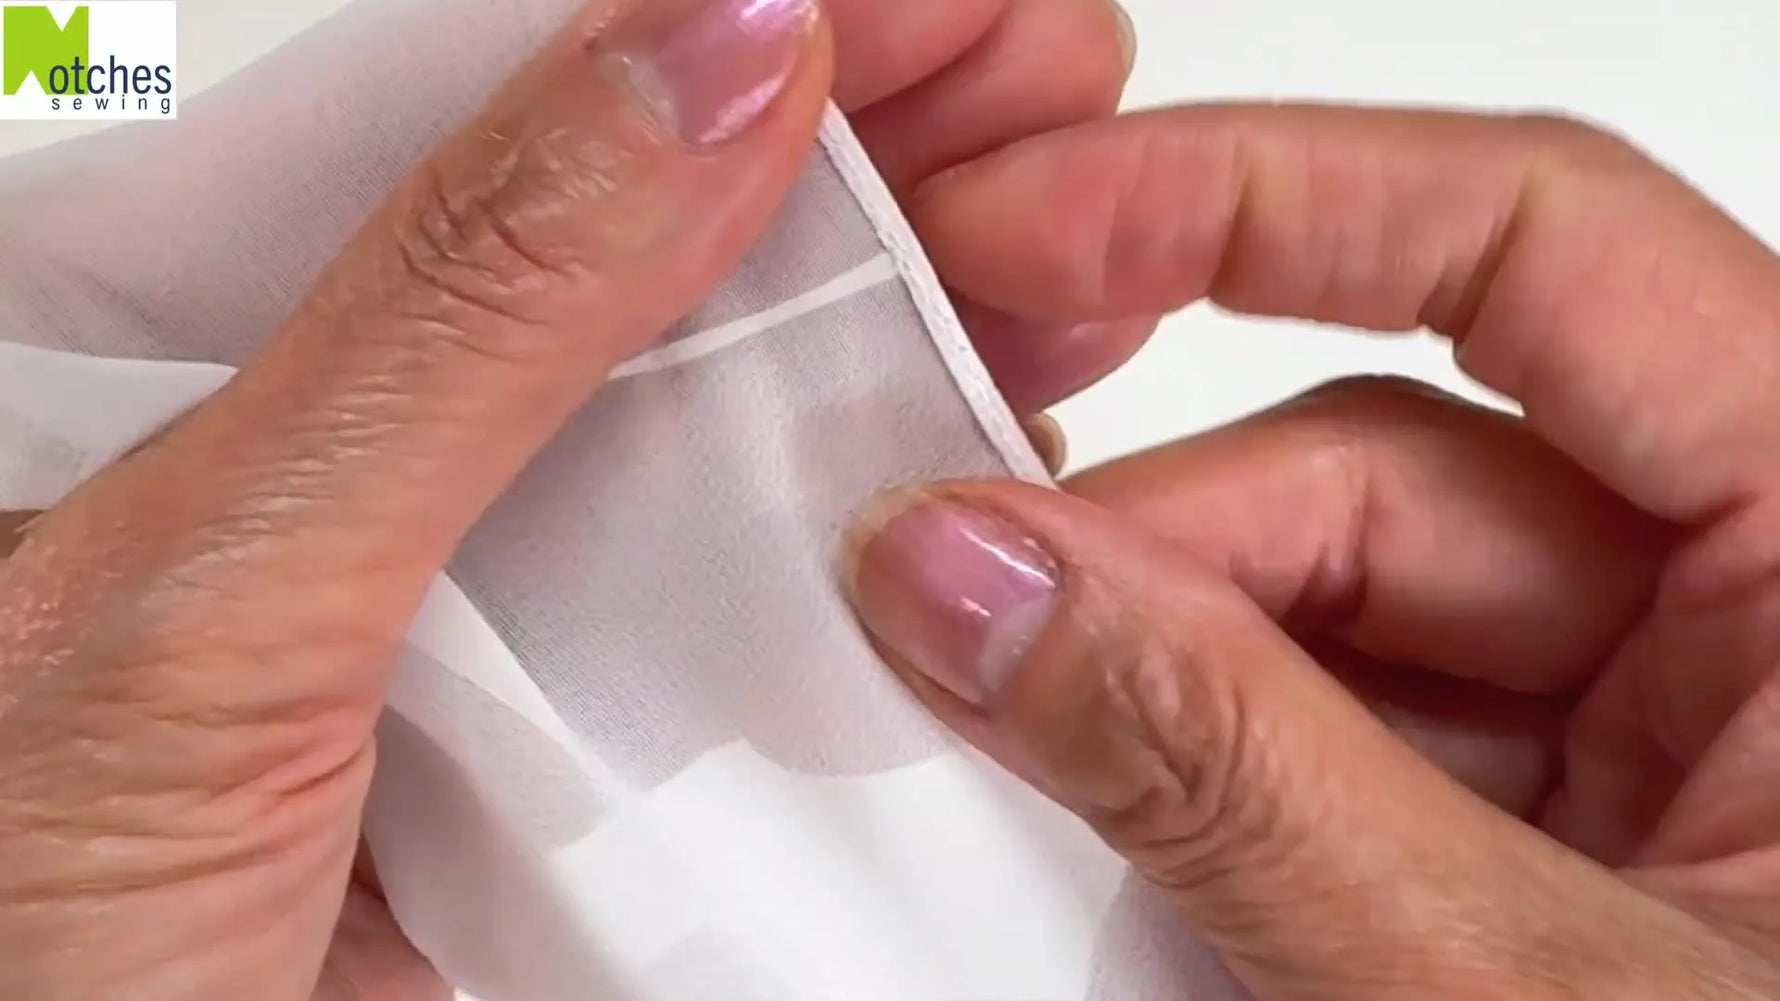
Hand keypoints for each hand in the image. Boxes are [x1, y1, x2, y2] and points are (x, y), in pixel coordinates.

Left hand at [0, 1, 1131, 997]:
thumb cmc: (23, 941)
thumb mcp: (208, 592)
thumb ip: (454, 322)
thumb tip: (699, 61)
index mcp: (234, 360)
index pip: (510, 115)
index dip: (726, 27)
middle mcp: (382, 456)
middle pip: (659, 234)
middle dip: (877, 135)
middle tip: (1044, 79)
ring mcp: (497, 600)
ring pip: (734, 403)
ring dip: (914, 304)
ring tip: (1063, 253)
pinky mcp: (580, 742)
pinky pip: (757, 600)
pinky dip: (888, 519)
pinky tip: (991, 444)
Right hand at [844, 105, 1779, 997]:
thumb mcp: (1513, 979)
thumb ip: (1242, 772)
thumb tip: (972, 582)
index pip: (1537, 244)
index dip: (1255, 198)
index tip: (1018, 229)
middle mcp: (1758, 623)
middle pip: (1384, 467)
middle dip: (1154, 544)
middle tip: (953, 619)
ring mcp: (1664, 750)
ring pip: (1338, 616)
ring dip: (1163, 683)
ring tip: (1024, 764)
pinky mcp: (1573, 858)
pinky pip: (1349, 744)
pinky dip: (1212, 781)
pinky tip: (1126, 846)